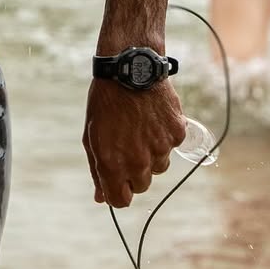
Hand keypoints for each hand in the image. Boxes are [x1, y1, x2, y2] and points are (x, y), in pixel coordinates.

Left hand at [82, 80, 186, 207]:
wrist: (130, 68)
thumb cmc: (106, 101)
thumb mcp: (91, 134)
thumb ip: (97, 168)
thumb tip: (100, 198)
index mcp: (113, 162)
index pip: (120, 200)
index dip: (117, 193)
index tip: (116, 182)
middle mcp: (139, 161)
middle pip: (141, 185)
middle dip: (133, 172)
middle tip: (126, 145)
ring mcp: (161, 148)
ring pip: (159, 167)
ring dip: (150, 154)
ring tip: (139, 126)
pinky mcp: (177, 134)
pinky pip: (172, 146)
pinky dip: (164, 136)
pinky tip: (152, 116)